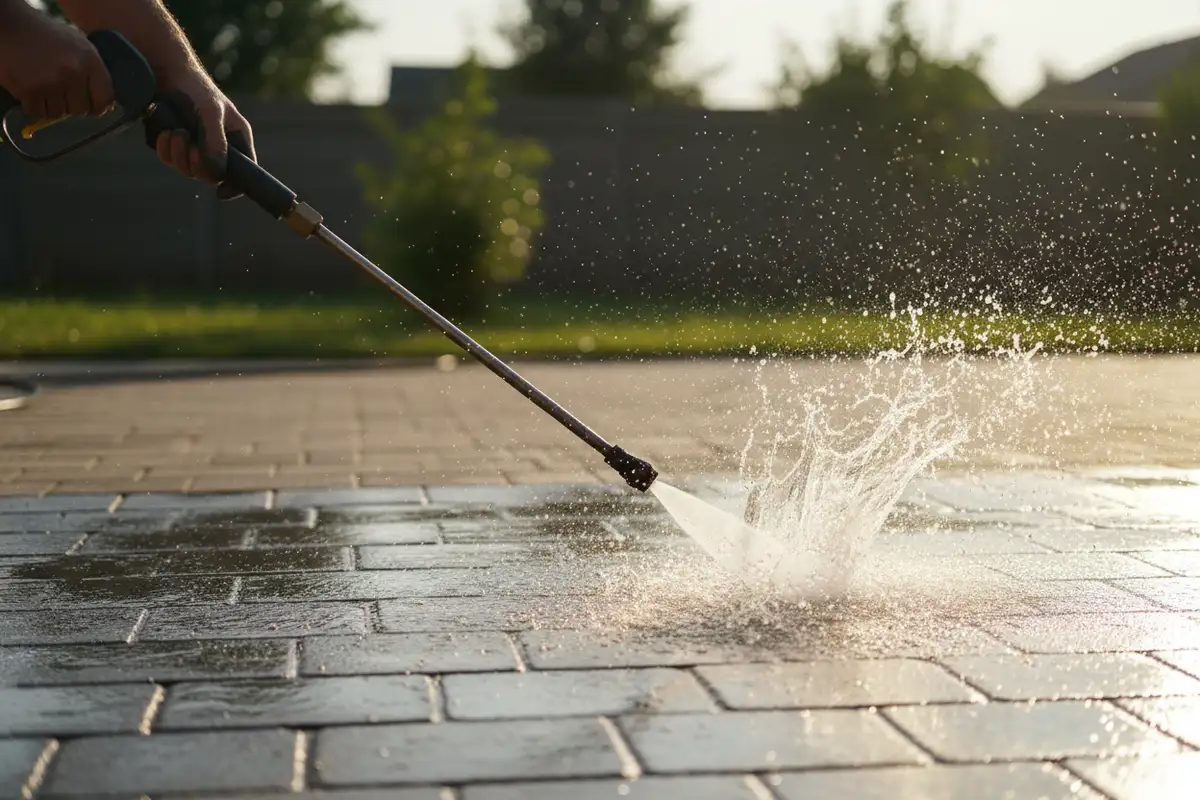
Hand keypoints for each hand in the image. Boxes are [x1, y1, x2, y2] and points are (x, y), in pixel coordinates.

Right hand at [0, 7, 113, 119]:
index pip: (105, 98)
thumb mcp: (78, 44)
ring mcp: (51, 82)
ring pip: (58, 113)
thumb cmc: (46, 35)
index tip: (92, 108)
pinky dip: (34, 106)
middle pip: (80, 110)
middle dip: (71, 106)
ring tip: (44, 87)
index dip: (98, 107)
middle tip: (60, 93)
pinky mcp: (29, 90)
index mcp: (90, 60)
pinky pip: (38, 113)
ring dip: (50, 105)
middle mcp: (74, 72)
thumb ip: (92, 69)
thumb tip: (107, 103)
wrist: (11, 25)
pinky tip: (32, 91)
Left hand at [151, 69, 256, 199]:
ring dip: (178, 155)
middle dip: (197, 165)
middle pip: (212, 176)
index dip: (236, 186)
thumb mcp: (211, 113)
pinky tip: (165, 133)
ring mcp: (195, 146)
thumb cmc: (195, 88)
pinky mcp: (174, 143)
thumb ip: (215, 143)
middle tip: (188, 146)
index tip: (221, 193)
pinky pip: (171, 159)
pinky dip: (166, 149)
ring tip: (174, 133)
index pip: (245, 172)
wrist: (164, 70)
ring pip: (188, 169)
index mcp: (236, 139)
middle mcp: (218, 145)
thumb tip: (216, 173)